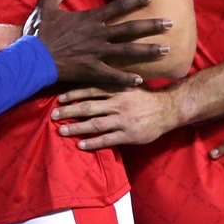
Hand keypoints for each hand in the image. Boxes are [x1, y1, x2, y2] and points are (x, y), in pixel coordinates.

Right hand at [28, 0, 171, 86]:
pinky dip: (127, 79)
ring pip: (129, 52)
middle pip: (131, 29)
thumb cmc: (40, 32)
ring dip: (149, 51)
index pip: (118, 7)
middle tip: (171, 23)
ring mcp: (97, 53)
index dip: (136, 1)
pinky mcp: (91, 70)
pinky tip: (141, 80)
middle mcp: (99, 35)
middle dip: (152, 26)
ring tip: (167, 50)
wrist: (33, 56)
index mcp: (90, 19)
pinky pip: (113, 75)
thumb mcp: (46, 6)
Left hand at [52, 86, 177, 149]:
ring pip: (95, 124)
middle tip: (54, 115)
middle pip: (89, 107)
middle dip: (69, 111)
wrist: (169, 109)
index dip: (74, 94)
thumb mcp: (131, 84)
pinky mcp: (129, 135)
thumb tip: (95, 78)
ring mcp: (123, 120)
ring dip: (76, 127)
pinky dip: (93, 142)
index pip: (91, 90)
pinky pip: (107, 139)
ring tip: (61, 131)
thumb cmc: (148, 96)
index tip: (60, 98)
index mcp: (118, 90)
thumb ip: (114, 84)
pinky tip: (80, 144)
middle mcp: (118, 104)